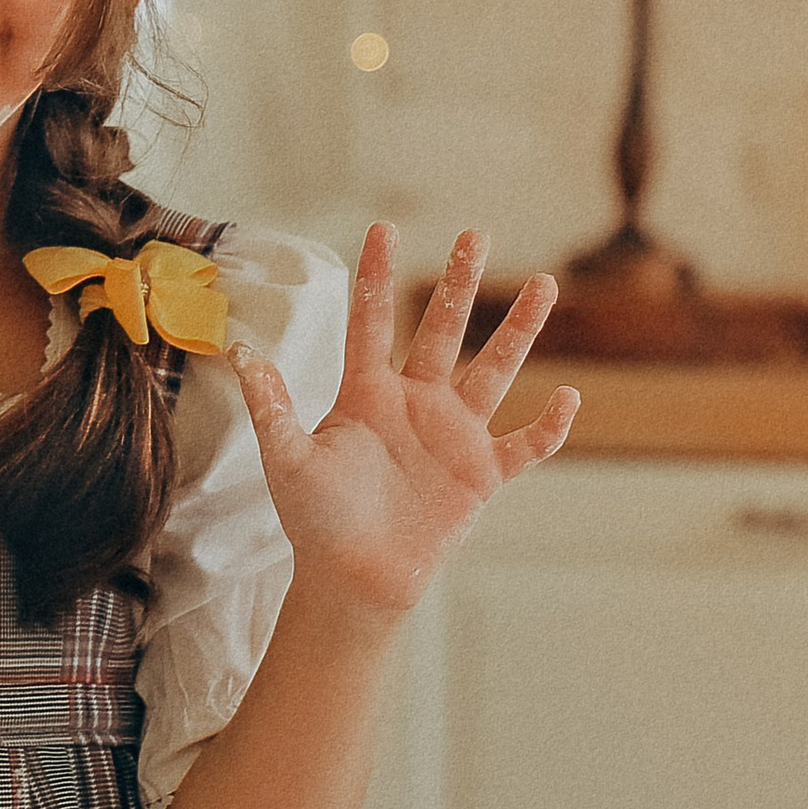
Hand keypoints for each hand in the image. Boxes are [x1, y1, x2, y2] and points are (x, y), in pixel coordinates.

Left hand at [227, 226, 575, 620]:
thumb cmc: (315, 520)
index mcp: (368, 393)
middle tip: (476, 233)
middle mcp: (416, 402)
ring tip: (544, 283)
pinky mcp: (481, 475)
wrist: (353, 580)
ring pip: (494, 370)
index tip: (384, 228)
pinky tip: (568, 398)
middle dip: (461, 282)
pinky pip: (524, 446)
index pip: (373, 321)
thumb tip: (239, 352)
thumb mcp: (286, 460)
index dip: (377, 276)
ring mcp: (453, 435)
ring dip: (520, 330)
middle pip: (444, 330)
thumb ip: (271, 406)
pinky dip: (548, 427)